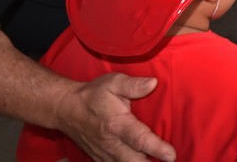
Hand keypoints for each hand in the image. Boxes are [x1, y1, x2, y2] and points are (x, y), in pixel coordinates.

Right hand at [55, 73, 174, 161]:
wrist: (65, 109)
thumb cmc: (92, 95)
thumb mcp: (113, 83)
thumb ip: (133, 85)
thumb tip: (153, 83)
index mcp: (117, 124)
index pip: (140, 139)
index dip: (157, 149)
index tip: (171, 156)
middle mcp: (111, 143)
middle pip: (134, 161)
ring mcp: (104, 154)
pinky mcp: (100, 158)